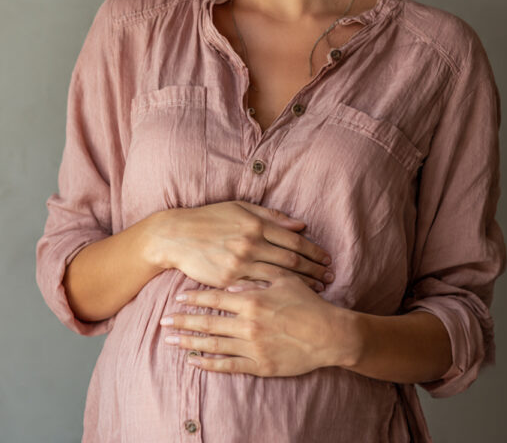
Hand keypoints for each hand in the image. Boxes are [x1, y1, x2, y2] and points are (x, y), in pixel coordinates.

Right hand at [147, 201, 332, 292]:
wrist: (176, 236)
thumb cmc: (209, 218)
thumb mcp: (240, 208)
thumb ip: (271, 216)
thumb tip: (300, 224)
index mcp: (255, 224)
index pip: (294, 240)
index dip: (314, 251)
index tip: (327, 259)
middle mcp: (251, 243)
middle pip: (291, 260)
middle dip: (314, 269)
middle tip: (330, 277)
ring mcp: (239, 263)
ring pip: (279, 276)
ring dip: (302, 284)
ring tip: (318, 289)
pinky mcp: (228, 280)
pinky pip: (258, 288)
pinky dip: (277, 292)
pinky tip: (289, 297)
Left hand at [159, 268, 339, 375]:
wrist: (329, 334)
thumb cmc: (308, 303)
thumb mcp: (283, 281)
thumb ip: (257, 278)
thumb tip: (234, 282)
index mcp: (252, 299)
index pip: (215, 298)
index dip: (194, 298)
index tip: (177, 298)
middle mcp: (248, 323)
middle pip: (207, 323)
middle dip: (182, 322)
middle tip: (162, 322)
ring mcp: (253, 346)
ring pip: (213, 345)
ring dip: (190, 343)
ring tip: (171, 342)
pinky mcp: (260, 366)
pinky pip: (229, 366)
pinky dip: (209, 364)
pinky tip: (194, 361)